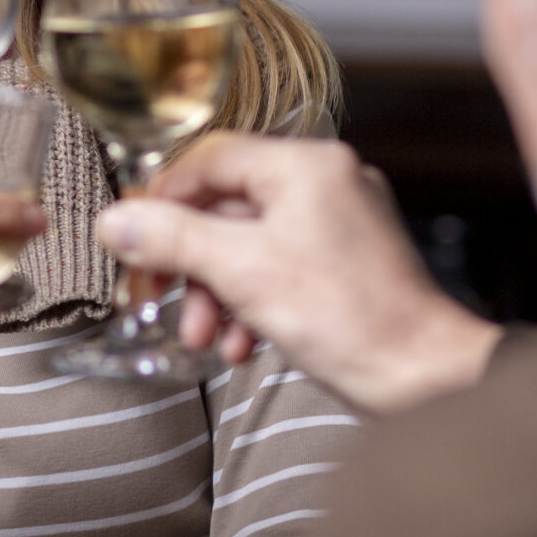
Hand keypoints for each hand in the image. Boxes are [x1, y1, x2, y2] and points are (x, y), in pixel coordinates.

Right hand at [94, 133, 501, 415]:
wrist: (421, 376)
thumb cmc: (349, 318)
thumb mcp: (241, 271)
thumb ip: (172, 239)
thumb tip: (114, 221)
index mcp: (307, 166)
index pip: (210, 159)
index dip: (162, 199)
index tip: (133, 239)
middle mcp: (326, 184)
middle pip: (225, 206)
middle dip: (189, 262)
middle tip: (156, 295)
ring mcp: (338, 225)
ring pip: (247, 244)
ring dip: (214, 292)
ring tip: (203, 336)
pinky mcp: (344, 265)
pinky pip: (276, 269)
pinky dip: (249, 303)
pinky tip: (240, 344)